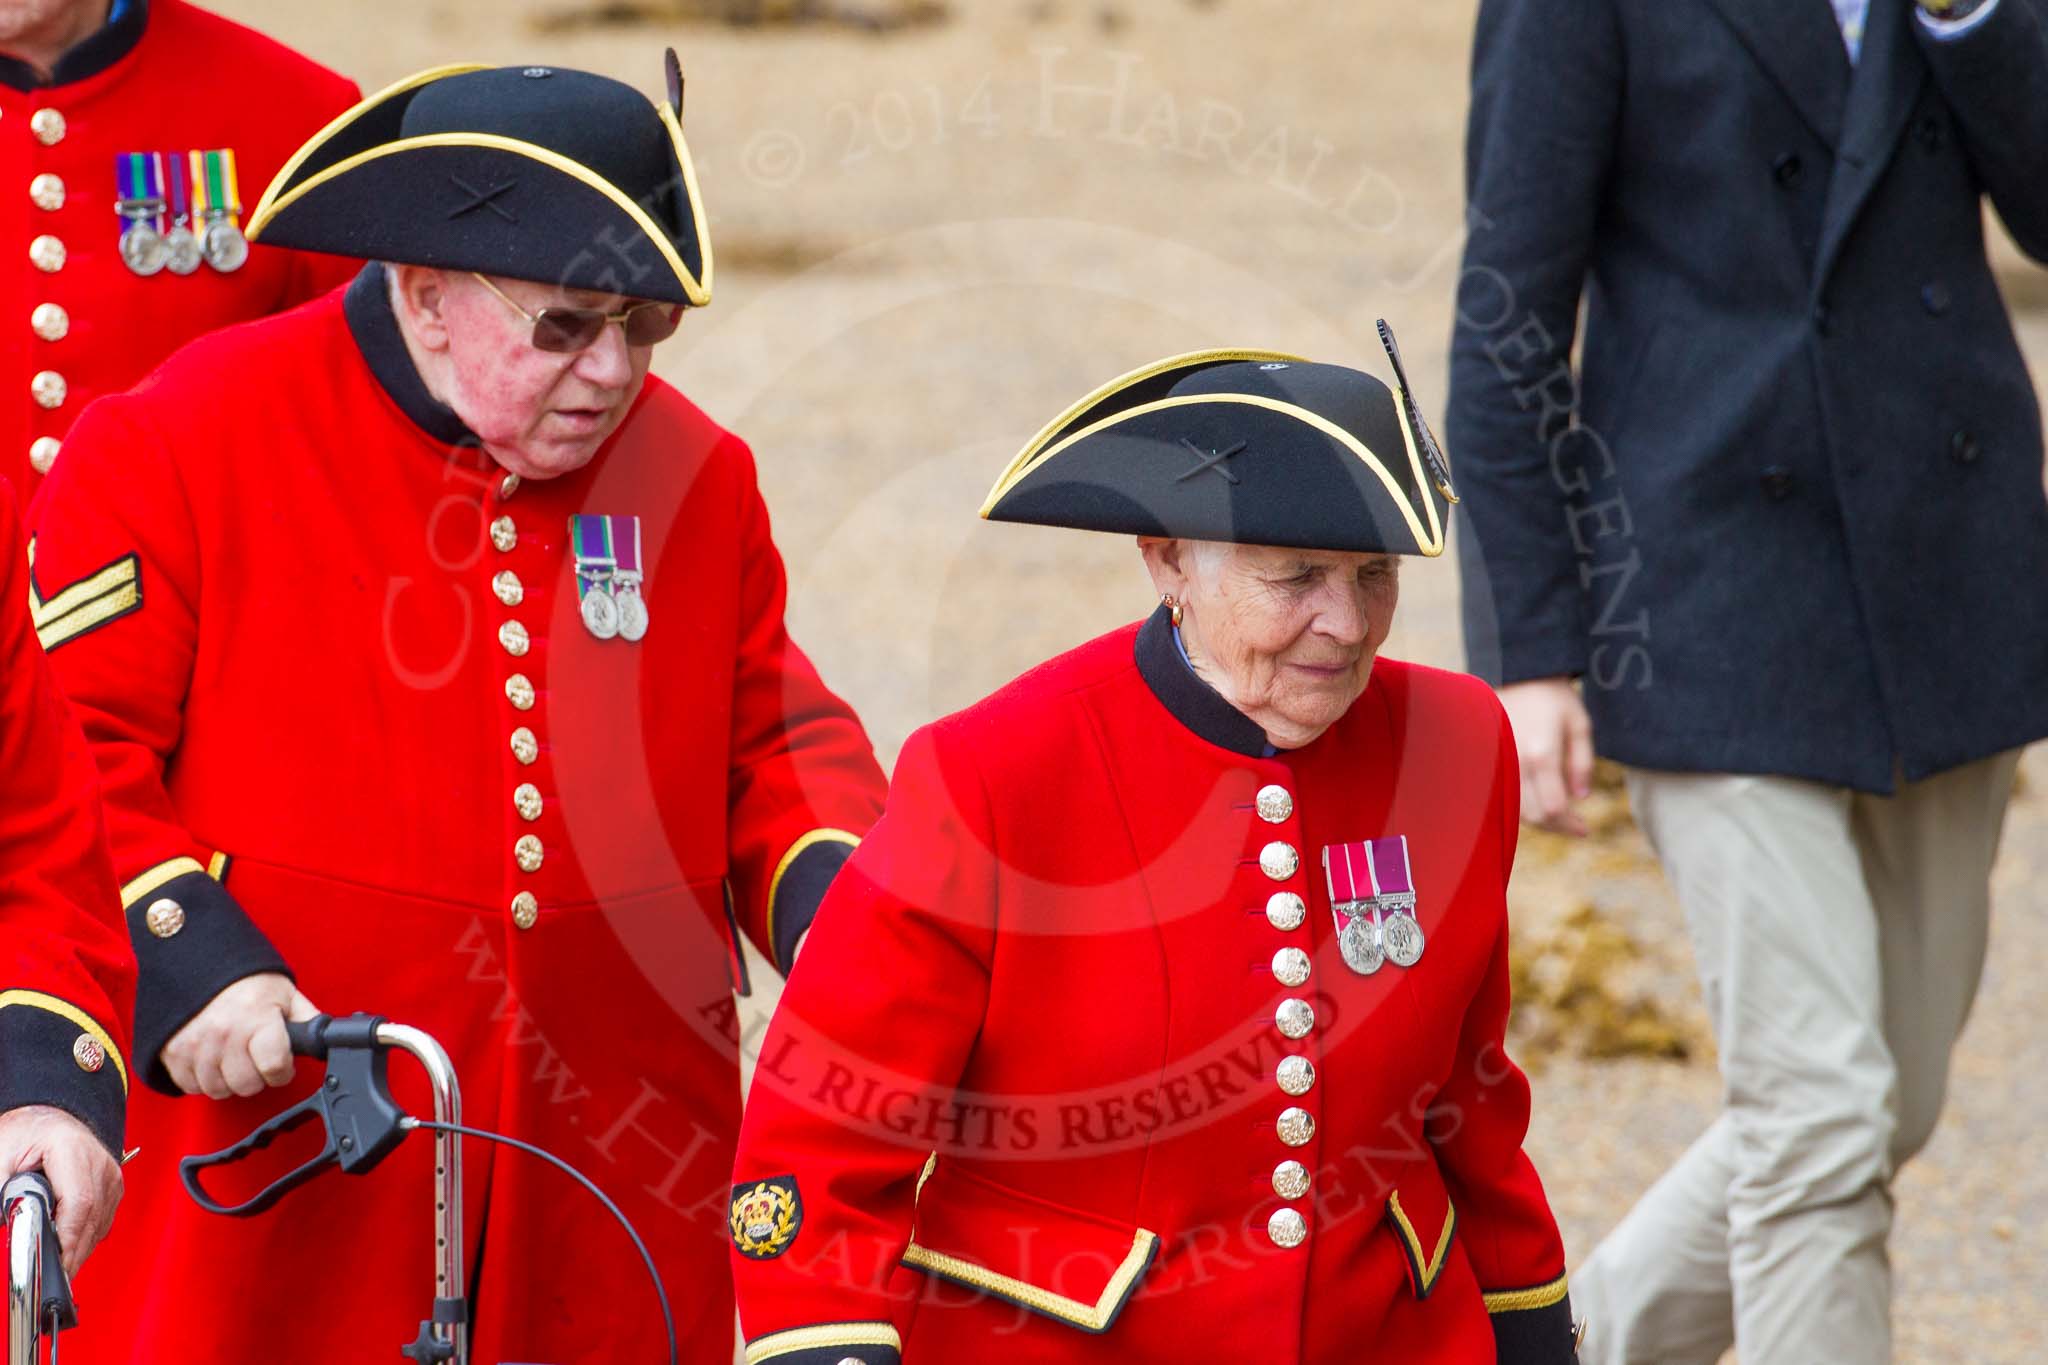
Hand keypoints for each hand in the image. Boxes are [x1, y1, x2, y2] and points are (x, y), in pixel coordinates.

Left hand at [0, 1105, 122, 1276]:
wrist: (44, 1120)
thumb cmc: (22, 1135)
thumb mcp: (0, 1161)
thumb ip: (4, 1194)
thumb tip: (13, 1226)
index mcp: (71, 1148)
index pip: (79, 1201)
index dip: (69, 1237)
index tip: (57, 1263)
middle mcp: (99, 1161)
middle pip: (92, 1217)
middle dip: (74, 1252)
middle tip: (56, 1278)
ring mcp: (111, 1173)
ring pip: (101, 1223)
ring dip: (81, 1248)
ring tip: (60, 1267)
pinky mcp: (113, 1185)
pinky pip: (103, 1220)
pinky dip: (87, 1238)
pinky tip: (70, 1247)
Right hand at [161, 973, 317, 1099]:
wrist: (198, 959)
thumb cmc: (246, 980)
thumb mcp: (285, 994)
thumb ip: (307, 1020)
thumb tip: (328, 1041)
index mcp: (257, 1017)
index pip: (275, 1067)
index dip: (283, 1071)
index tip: (281, 1065)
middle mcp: (224, 1033)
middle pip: (246, 1085)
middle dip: (257, 1077)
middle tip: (256, 1060)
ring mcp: (195, 1044)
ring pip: (218, 1089)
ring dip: (229, 1081)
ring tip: (234, 1059)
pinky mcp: (172, 1052)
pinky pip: (191, 1086)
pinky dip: (203, 1080)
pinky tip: (213, 1061)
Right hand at [1498, 676, 1595, 837]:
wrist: (1514, 673)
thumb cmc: (1552, 697)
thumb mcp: (1579, 724)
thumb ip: (1582, 763)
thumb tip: (1581, 797)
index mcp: (1541, 754)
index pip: (1554, 808)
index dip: (1570, 825)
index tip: (1585, 829)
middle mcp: (1516, 764)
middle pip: (1534, 816)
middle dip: (1557, 826)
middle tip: (1575, 826)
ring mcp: (1499, 764)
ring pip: (1516, 810)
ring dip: (1539, 820)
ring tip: (1559, 816)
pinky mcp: (1490, 763)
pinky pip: (1503, 797)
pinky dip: (1522, 808)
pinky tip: (1538, 802)